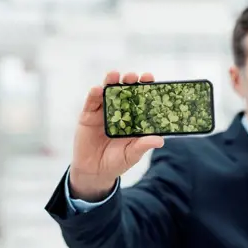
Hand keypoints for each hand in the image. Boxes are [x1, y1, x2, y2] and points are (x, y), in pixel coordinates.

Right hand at [69, 71, 164, 199]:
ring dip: (110, 82)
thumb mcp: (132, 154)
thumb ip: (143, 145)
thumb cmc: (117, 162)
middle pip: (125, 91)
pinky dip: (94, 94)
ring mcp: (103, 111)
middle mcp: (119, 111)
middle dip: (129, 81)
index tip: (149, 77)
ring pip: (107, 93)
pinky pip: (91, 102)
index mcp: (133, 118)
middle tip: (133, 76)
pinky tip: (97, 89)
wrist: (94, 171)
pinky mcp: (88, 115)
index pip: (141, 99)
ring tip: (114, 75)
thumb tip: (160, 140)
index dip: (145, 87)